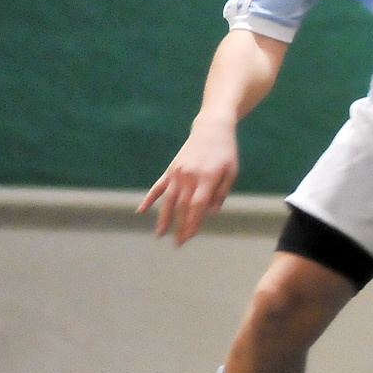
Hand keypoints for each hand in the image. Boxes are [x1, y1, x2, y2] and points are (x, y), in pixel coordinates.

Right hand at [138, 116, 239, 245]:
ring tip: (160, 234)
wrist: (212, 129)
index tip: (188, 237)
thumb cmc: (226, 152)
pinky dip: (149, 198)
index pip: (196, 206)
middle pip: (182, 206)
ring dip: (164, 218)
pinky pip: (158, 186)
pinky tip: (141, 211)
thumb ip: (221, 192)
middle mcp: (188, 176)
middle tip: (178, 243)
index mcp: (206, 178)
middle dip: (180, 226)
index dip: (192, 223)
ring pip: (168, 199)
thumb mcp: (231, 171)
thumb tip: (210, 212)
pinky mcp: (171, 169)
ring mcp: (177, 172)